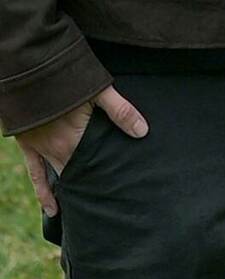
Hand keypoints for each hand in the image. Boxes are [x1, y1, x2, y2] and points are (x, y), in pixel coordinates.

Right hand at [16, 85, 148, 217]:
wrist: (32, 69)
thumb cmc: (68, 78)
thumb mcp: (99, 90)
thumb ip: (121, 111)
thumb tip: (143, 131)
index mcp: (73, 142)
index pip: (92, 169)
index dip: (104, 180)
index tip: (116, 193)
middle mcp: (55, 151)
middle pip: (76, 175)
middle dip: (90, 186)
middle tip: (106, 202)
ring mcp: (40, 149)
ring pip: (58, 177)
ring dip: (70, 190)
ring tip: (85, 207)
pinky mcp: (28, 144)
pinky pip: (35, 174)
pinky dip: (43, 192)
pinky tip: (52, 209)